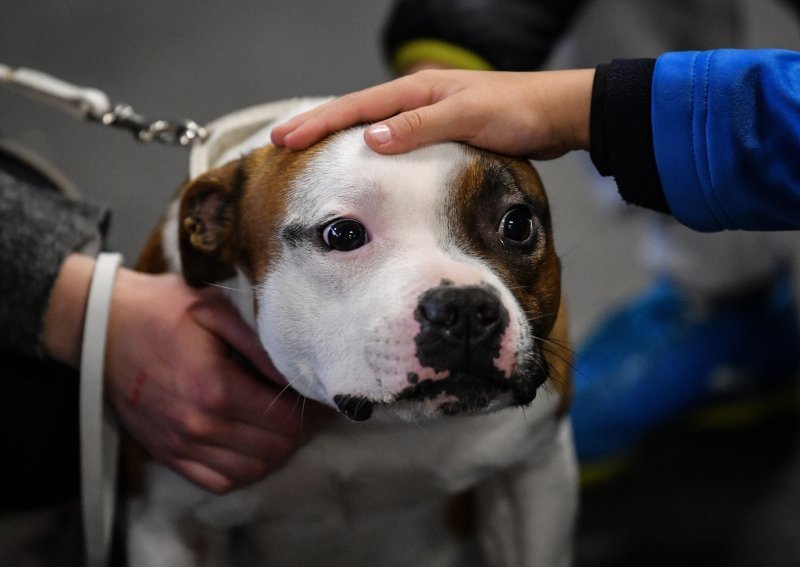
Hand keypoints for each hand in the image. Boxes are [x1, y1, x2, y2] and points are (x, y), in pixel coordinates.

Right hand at [43, 254, 328, 492]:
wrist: (101, 327)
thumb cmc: (161, 310)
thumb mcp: (216, 310)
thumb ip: (260, 345)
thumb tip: (299, 373)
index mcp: (215, 388)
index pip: (285, 421)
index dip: (312, 412)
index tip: (320, 395)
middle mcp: (198, 425)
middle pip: (274, 450)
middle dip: (300, 431)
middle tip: (307, 409)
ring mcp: (180, 445)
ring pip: (251, 471)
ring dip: (276, 452)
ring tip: (284, 426)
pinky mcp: (167, 454)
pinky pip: (218, 482)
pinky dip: (245, 471)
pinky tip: (254, 447)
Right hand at [271, 68, 594, 158]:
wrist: (556, 115)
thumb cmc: (518, 112)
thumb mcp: (469, 117)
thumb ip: (420, 126)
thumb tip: (371, 139)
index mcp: (419, 90)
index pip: (357, 107)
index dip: (319, 123)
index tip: (284, 138)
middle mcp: (418, 99)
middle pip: (356, 112)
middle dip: (317, 127)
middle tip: (280, 143)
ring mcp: (429, 115)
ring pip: (373, 125)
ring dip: (339, 137)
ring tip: (308, 152)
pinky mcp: (442, 132)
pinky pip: (395, 139)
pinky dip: (370, 148)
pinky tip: (363, 162)